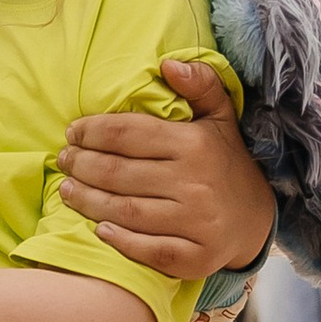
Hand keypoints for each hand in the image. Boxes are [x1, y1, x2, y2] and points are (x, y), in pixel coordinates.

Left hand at [59, 61, 275, 276]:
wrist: (256, 219)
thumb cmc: (224, 162)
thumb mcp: (219, 117)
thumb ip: (199, 84)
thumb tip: (168, 63)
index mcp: (194, 145)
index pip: (127, 134)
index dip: (91, 132)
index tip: (72, 132)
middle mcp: (194, 184)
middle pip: (117, 174)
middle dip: (81, 165)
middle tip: (64, 160)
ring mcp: (196, 224)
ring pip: (124, 212)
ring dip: (87, 201)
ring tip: (67, 189)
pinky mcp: (195, 258)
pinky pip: (147, 250)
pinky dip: (118, 241)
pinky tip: (98, 228)